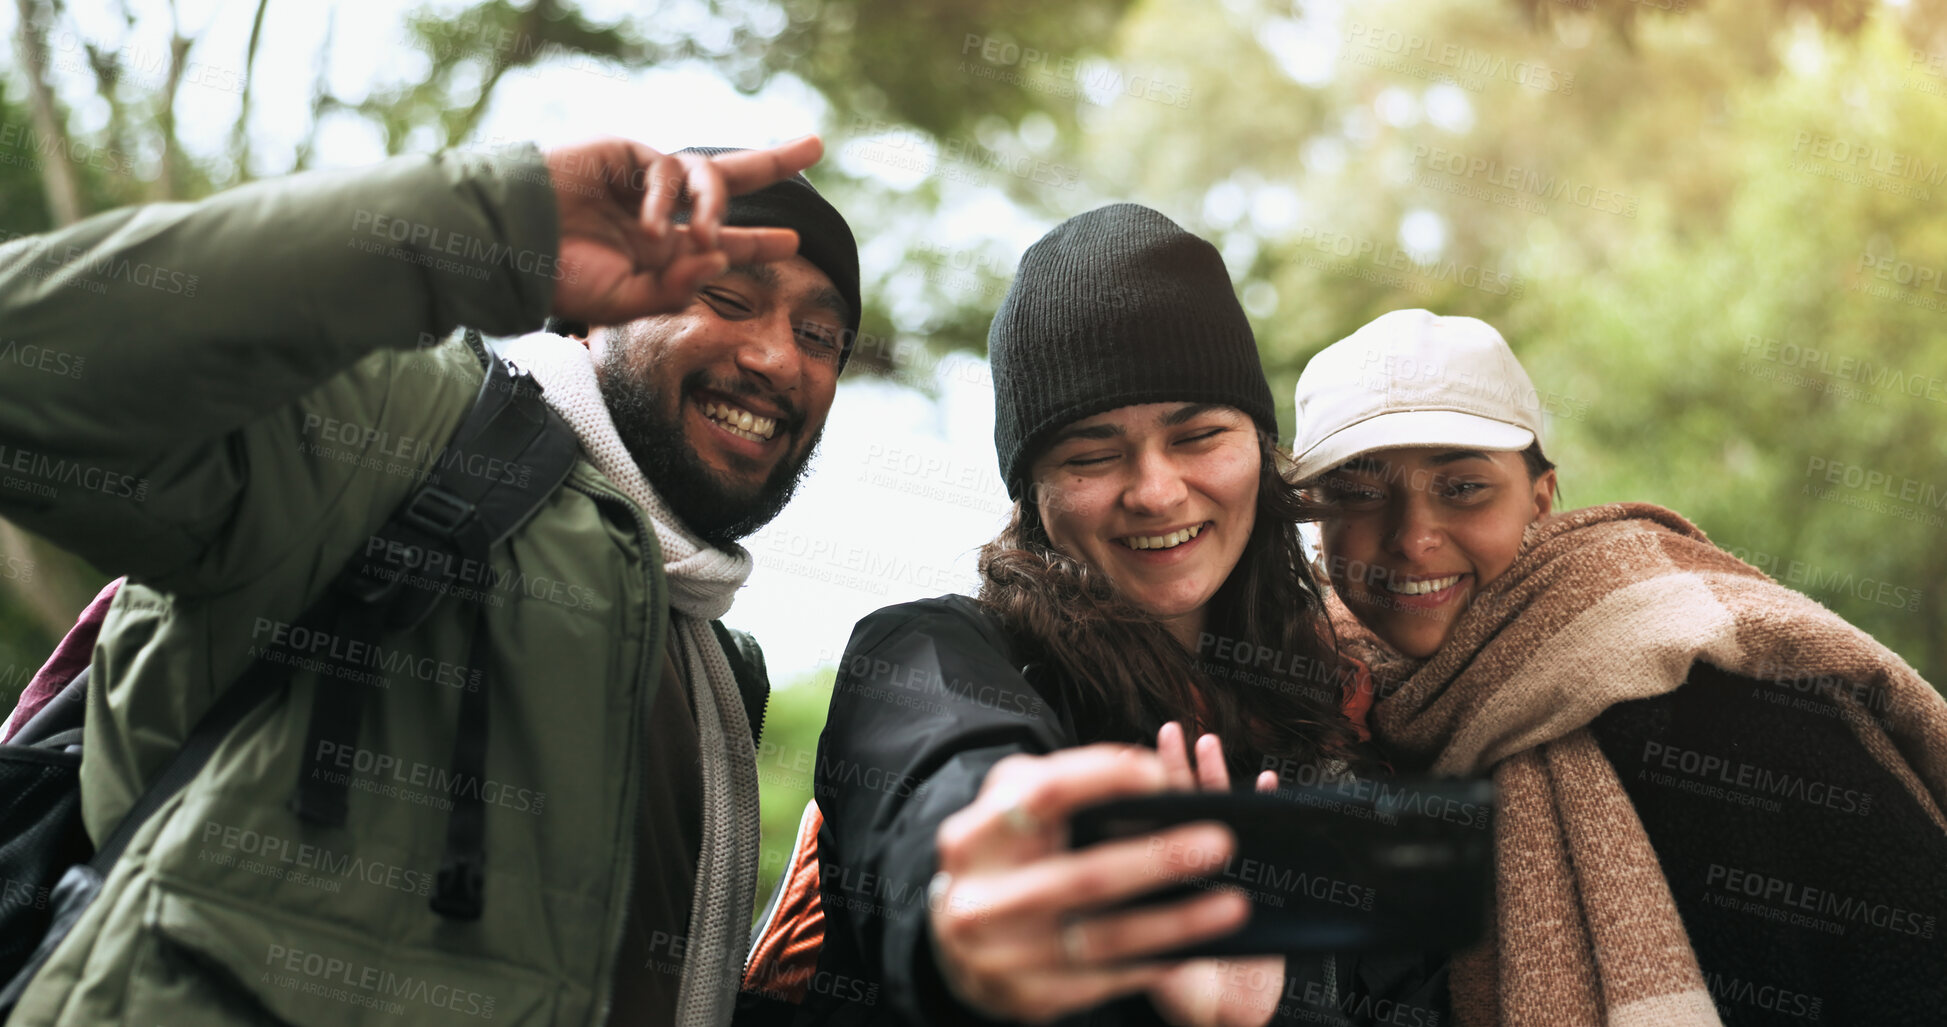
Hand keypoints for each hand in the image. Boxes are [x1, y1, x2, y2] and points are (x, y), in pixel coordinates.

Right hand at [543, 135, 822, 325]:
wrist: (509, 246)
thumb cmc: (557, 279)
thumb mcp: (623, 303)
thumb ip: (674, 289)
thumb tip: (722, 261)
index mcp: (663, 251)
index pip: (722, 242)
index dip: (759, 241)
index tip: (795, 241)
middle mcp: (660, 211)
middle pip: (727, 178)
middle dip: (773, 162)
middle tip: (817, 145)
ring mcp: (644, 181)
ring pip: (707, 174)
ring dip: (716, 208)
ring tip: (703, 237)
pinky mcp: (625, 154)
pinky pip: (668, 170)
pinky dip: (669, 200)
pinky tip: (652, 229)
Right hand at [928, 744, 1250, 1023]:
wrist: (956, 938)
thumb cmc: (1004, 854)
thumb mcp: (1008, 804)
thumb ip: (1061, 780)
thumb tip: (1148, 776)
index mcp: (974, 837)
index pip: (1043, 795)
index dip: (1103, 778)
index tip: (1159, 771)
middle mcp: (980, 899)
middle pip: (1081, 877)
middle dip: (1158, 859)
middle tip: (1219, 841)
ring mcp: (1002, 957)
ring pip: (1102, 939)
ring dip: (1176, 922)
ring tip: (1232, 903)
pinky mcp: (1028, 998)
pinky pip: (1105, 979)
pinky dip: (1155, 960)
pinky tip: (1196, 944)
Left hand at [1148, 724, 1283, 1026]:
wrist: (1229, 1020)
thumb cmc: (1188, 995)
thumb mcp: (1157, 960)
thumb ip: (1140, 929)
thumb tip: (1114, 889)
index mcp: (1160, 882)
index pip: (1147, 824)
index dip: (1144, 790)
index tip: (1135, 756)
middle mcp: (1189, 871)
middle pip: (1181, 810)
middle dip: (1176, 771)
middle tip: (1172, 731)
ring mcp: (1224, 873)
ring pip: (1218, 816)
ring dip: (1216, 777)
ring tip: (1208, 742)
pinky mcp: (1263, 883)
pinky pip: (1267, 836)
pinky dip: (1267, 807)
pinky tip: (1269, 781)